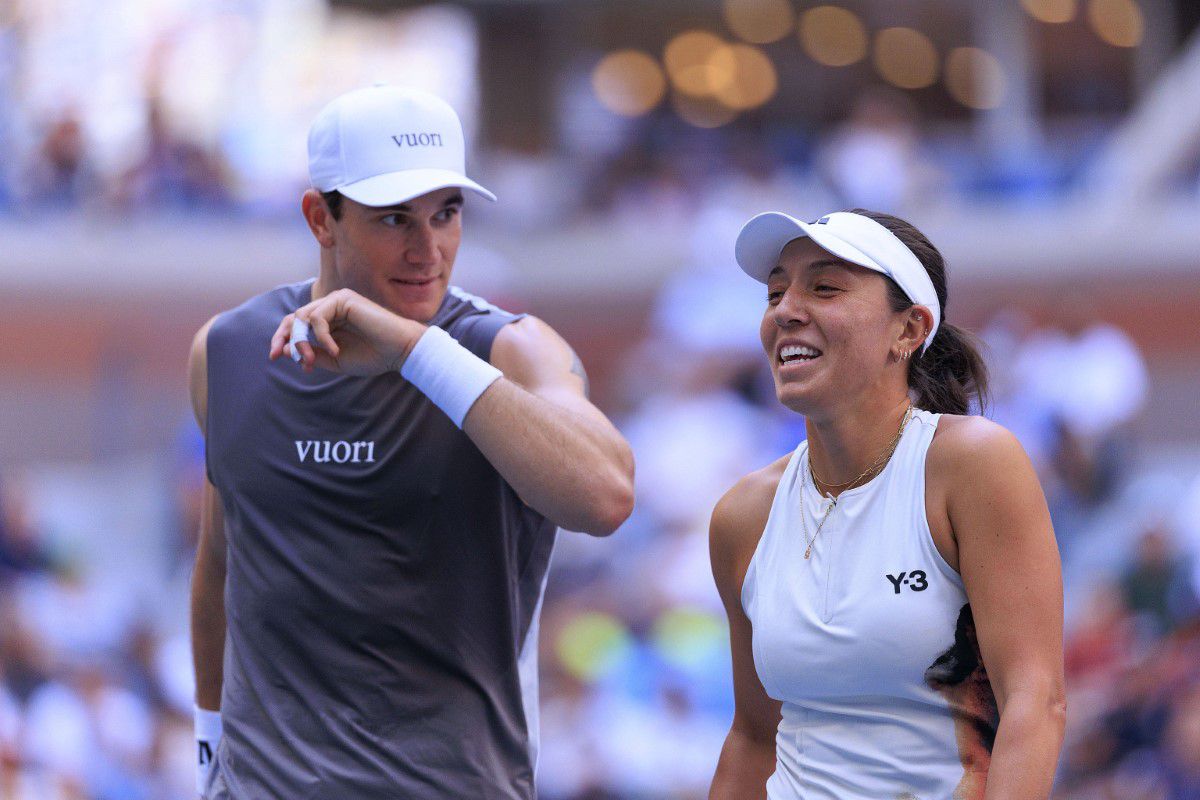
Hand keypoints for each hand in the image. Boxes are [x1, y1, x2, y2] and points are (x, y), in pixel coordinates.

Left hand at [268, 289, 425, 375]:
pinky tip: (335, 350)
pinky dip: (321, 336)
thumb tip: (286, 350)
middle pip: (294, 317)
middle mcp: (330, 307)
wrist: (400, 351)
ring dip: (301, 341)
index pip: (296, 324)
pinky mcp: (343, 298)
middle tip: (280, 356)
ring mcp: (337, 300)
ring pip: (302, 317)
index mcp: (328, 320)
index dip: (282, 338)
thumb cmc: (373, 356)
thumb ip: (312, 354)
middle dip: (284, 337)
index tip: (275, 357)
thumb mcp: (334, 360)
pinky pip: (318, 317)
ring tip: (312, 360)